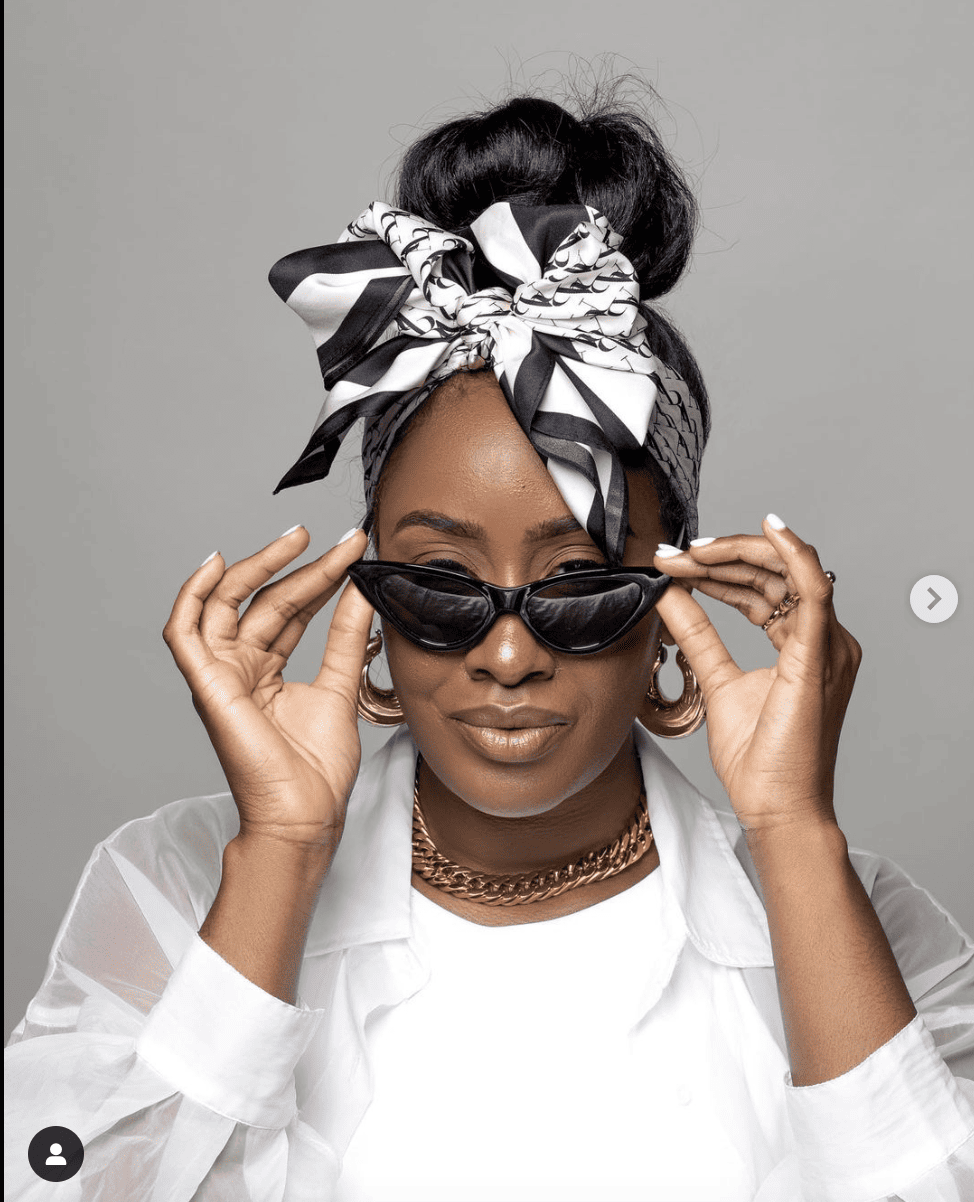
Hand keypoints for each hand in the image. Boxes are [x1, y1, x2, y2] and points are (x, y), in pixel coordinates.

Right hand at [162, 527, 372, 850]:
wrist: (305, 815)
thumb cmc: (317, 770)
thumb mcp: (341, 687)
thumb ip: (347, 636)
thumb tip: (363, 589)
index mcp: (267, 671)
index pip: (290, 610)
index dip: (321, 577)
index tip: (354, 550)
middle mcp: (240, 668)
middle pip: (265, 601)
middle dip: (300, 565)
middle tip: (336, 539)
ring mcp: (220, 676)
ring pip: (228, 605)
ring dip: (258, 566)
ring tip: (298, 539)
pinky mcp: (206, 686)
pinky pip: (185, 632)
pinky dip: (193, 596)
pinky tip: (217, 563)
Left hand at [652, 517, 861, 833]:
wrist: (775, 807)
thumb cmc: (759, 759)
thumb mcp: (715, 681)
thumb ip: (696, 634)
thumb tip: (668, 594)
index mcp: (803, 645)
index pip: (764, 588)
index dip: (718, 569)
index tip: (673, 562)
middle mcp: (823, 640)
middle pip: (773, 575)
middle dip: (719, 558)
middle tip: (672, 555)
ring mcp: (827, 645)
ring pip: (786, 573)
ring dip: (734, 556)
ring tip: (688, 553)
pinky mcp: (820, 654)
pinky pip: (814, 589)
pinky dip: (792, 554)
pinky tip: (768, 529)